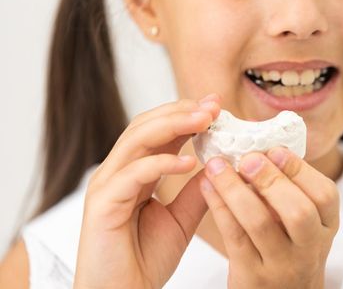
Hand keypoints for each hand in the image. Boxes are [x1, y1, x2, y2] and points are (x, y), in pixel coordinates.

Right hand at [74, 94, 220, 288]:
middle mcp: (118, 171)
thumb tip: (220, 166)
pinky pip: (133, 174)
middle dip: (181, 110)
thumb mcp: (181, 219)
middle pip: (146, 125)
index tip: (217, 105)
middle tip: (213, 105)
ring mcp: (107, 184)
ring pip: (137, 140)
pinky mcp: (102, 204)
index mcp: (136, 171)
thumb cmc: (144, 259)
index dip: (186, 114)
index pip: (159, 130)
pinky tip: (189, 161)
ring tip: (205, 120)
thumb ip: (195, 191)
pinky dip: (161, 163)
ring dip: (173, 125)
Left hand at [200, 147, 339, 288]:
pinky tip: (208, 186)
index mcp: (326, 227)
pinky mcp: (252, 276)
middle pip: (298, 211)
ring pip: (259, 223)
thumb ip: (292, 191)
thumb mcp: (305, 224)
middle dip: (271, 179)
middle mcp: (309, 248)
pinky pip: (234, 236)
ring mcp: (281, 265)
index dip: (299, 169)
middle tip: (246, 158)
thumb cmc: (289, 248)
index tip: (274, 150)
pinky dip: (219, 206)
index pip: (325, 195)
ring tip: (217, 166)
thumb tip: (263, 147)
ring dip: (235, 189)